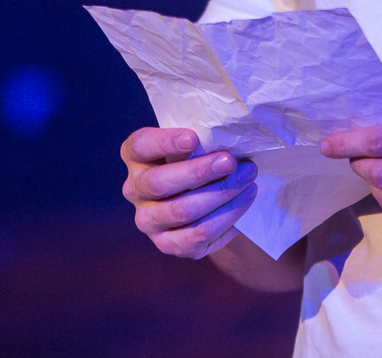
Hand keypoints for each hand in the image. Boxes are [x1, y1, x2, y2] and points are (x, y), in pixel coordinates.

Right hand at [120, 127, 258, 258]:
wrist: (199, 198)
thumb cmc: (196, 159)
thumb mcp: (191, 144)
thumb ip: (199, 139)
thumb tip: (227, 139)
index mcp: (136, 156)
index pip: (141, 145)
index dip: (165, 142)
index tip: (193, 138)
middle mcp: (134, 190)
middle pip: (159, 183)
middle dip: (199, 172)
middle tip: (230, 161)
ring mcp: (148, 220)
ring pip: (182, 211)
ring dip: (220, 195)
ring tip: (248, 180)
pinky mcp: (167, 244)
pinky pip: (197, 236)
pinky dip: (225, 218)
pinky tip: (243, 202)